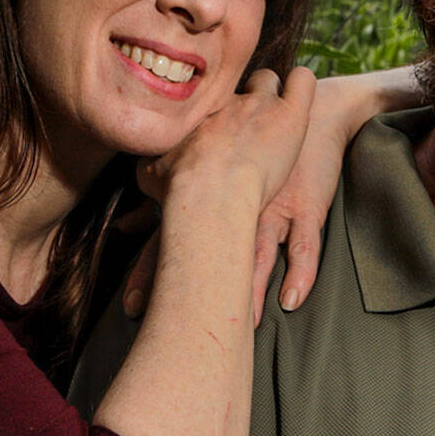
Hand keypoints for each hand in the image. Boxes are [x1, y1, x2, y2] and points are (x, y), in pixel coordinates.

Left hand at [126, 66, 404, 320]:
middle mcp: (238, 203)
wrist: (312, 112)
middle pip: (211, 249)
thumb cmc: (252, 143)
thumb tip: (122, 224)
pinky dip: (300, 275)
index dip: (150, 270)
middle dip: (191, 285)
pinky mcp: (307, 208)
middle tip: (173, 323)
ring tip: (240, 324)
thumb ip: (164, 192)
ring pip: (258, 252)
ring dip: (247, 288)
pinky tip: (291, 300)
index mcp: (212, 197)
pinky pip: (305, 247)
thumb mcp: (210, 163)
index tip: (131, 305)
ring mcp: (274, 207)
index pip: (172, 237)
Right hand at [140, 66, 316, 210]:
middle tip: (244, 130)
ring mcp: (259, 103)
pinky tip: (298, 98)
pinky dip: (301, 84)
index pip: (207, 96)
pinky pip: (302, 80)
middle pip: (235, 85)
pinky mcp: (290, 115)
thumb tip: (147, 168)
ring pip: (267, 79)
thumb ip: (150, 163)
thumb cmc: (179, 188)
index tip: (215, 136)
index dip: (213, 114)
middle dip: (239, 102)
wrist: (209, 192)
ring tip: (273, 119)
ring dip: (270, 95)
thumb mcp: (149, 173)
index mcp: (197, 110)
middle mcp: (226, 99)